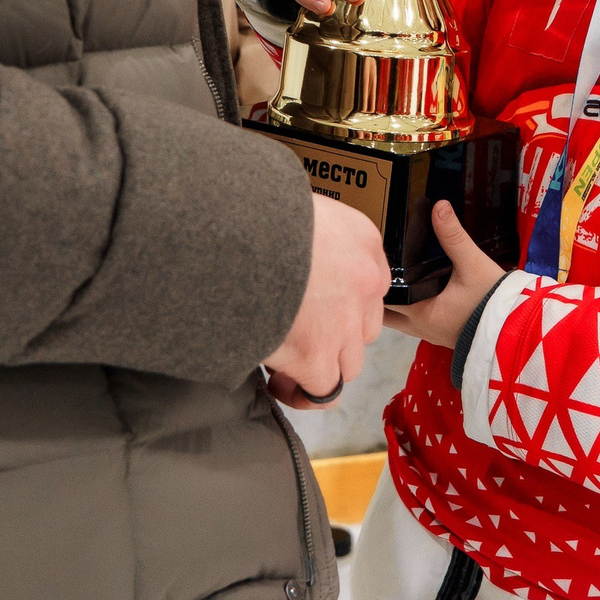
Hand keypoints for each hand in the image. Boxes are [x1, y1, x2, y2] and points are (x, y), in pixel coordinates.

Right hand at [261, 193, 390, 408]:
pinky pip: (324, 391)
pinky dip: (303, 392)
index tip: (312, 308)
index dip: (340, 303)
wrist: (231, 230)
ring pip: (349, 361)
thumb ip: (310, 233)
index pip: (367, 284)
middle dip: (334, 336)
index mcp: (362, 240)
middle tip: (296, 334)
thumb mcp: (296, 207)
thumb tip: (291, 254)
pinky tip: (277, 383)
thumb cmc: (252, 213)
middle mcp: (364, 282)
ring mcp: (345, 321)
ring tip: (284, 361)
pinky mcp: (317, 354)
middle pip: (363, 326)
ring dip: (321, 364)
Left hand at [383, 202, 509, 347]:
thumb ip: (454, 236)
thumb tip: (439, 206)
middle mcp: (420, 327)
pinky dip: (411, 306)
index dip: (371, 281)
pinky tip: (417, 287)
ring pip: (399, 319)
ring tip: (393, 274)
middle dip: (377, 293)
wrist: (517, 331)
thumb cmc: (492, 303)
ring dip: (395, 301)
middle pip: (385, 314)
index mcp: (420, 313)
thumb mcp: (473, 265)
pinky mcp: (443, 334)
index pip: (382, 299)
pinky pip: (416, 321)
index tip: (368, 262)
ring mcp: (431, 333)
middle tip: (375, 268)